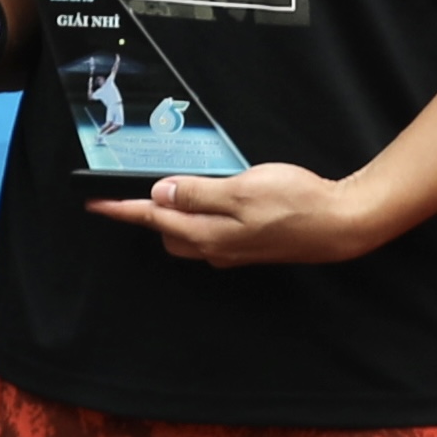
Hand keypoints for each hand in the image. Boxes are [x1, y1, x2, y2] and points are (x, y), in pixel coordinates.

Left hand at [90, 160, 398, 268]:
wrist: (339, 224)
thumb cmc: (295, 203)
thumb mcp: (242, 189)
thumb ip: (199, 194)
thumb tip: (161, 194)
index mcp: (208, 234)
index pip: (154, 219)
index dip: (123, 210)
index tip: (97, 203)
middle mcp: (215, 248)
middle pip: (167, 232)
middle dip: (148, 212)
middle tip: (137, 186)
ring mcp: (232, 250)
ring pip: (188, 236)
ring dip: (176, 215)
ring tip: (177, 188)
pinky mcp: (248, 246)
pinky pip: (210, 235)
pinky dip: (200, 218)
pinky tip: (212, 200)